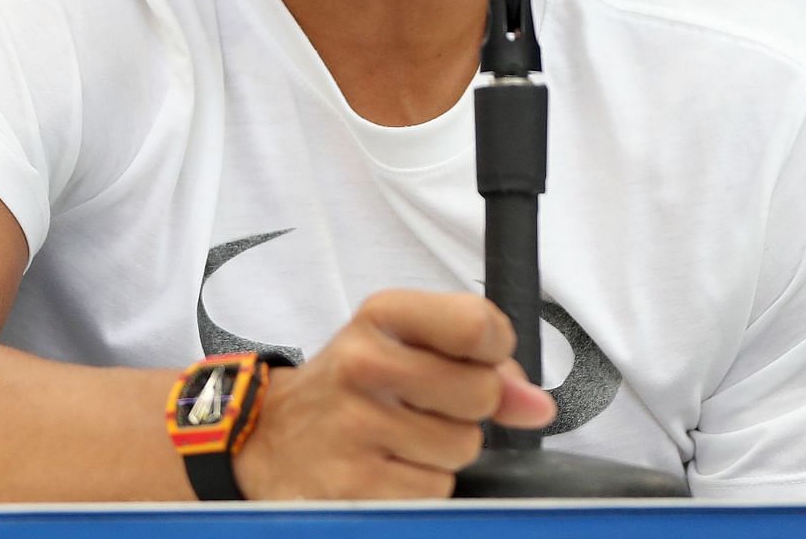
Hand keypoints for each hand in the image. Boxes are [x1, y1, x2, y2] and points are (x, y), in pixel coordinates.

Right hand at [232, 289, 555, 499]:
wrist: (268, 437)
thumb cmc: (351, 386)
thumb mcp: (401, 347)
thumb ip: (478, 363)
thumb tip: (537, 406)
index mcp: (380, 316)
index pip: (475, 323)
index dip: (496, 348)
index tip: (483, 357)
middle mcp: (363, 364)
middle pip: (481, 392)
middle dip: (472, 407)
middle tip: (432, 404)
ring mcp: (356, 427)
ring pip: (462, 447)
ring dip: (446, 450)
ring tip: (401, 437)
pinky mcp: (356, 485)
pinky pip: (436, 490)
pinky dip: (423, 485)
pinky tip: (388, 467)